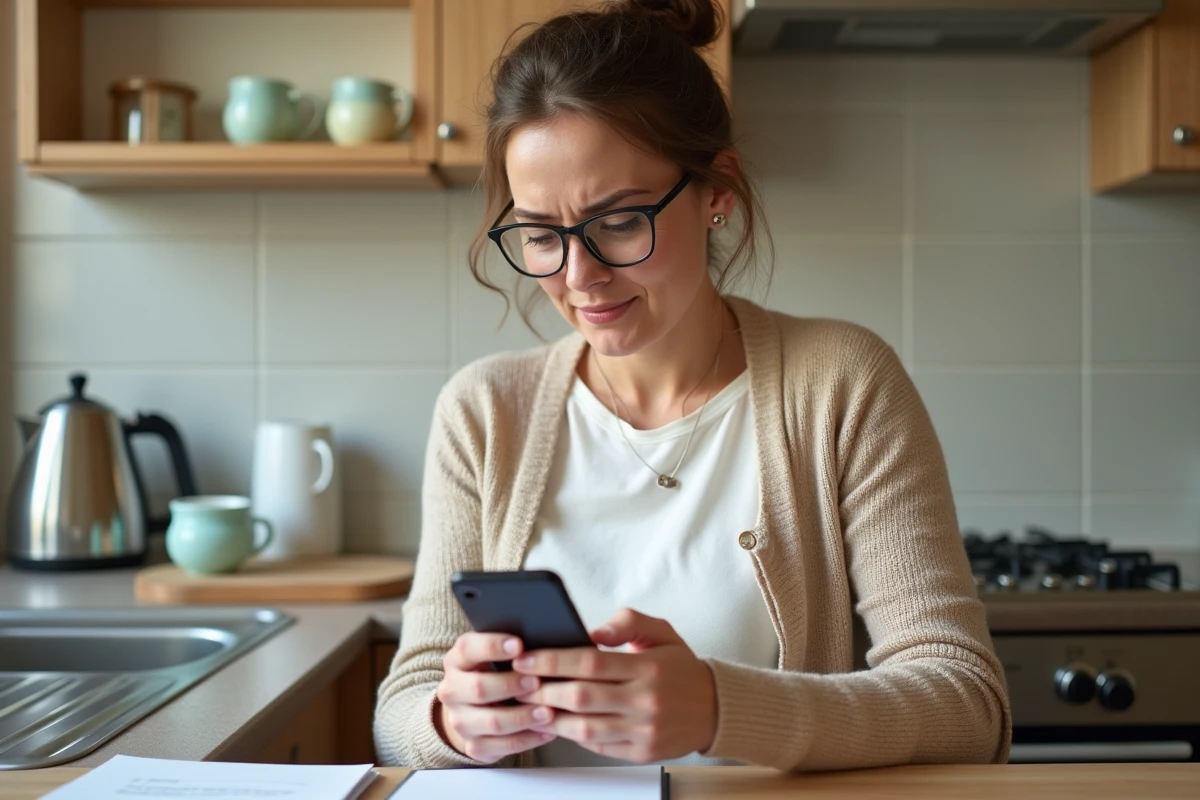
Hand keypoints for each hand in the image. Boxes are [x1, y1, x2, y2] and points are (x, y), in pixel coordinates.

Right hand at [435, 632, 556, 762]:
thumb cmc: (492, 673)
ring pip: (492, 722)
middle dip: (510, 685)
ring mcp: (461, 721)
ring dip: (523, 717)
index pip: (468, 648)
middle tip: (536, 682)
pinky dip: (528, 739)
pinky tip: (548, 730)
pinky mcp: (473, 745)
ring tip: (549, 711)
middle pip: (479, 688)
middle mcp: (452, 691)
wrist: (472, 709)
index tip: (519, 644)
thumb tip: (540, 637)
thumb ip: (509, 648)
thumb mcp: (493, 655)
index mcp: (456, 661)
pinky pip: (502, 747)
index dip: (493, 646)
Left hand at [513, 608, 716, 762]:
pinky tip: (559, 722)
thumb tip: (594, 631)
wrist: (716, 708)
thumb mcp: (662, 632)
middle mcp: (645, 700)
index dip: (552, 660)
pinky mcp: (641, 752)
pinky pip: (598, 746)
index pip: (590, 662)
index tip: (526, 657)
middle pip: (581, 696)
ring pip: (585, 727)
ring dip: (552, 716)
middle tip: (519, 682)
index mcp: (648, 668)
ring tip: (531, 704)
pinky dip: (574, 735)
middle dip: (543, 689)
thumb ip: (628, 622)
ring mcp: (643, 730)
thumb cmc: (681, 668)